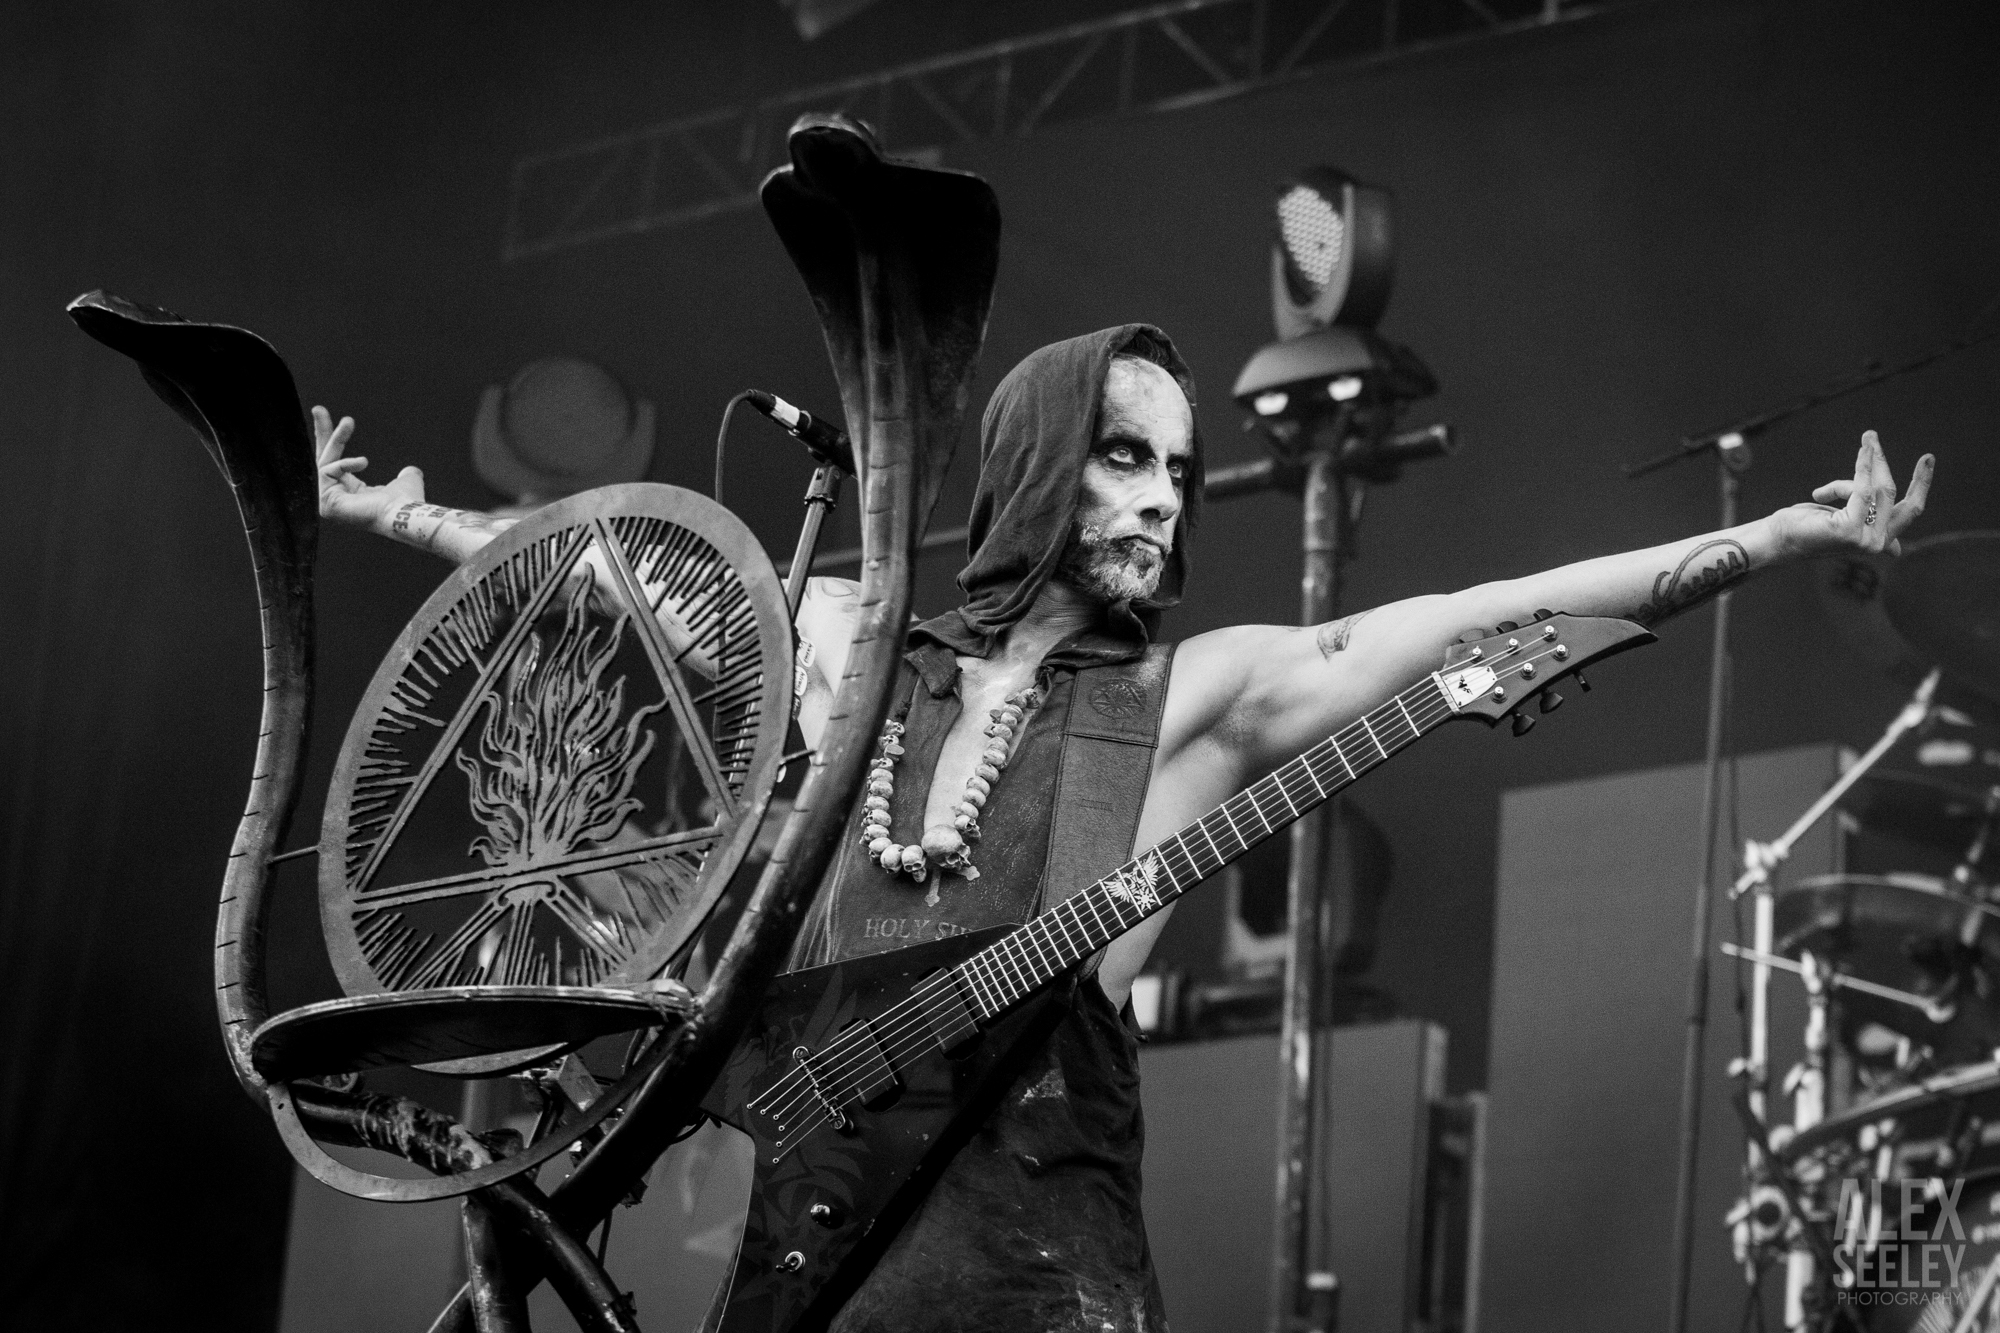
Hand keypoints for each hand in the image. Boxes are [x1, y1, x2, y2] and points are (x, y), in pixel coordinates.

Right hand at [314, 405, 425, 531]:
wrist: (403, 512)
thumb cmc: (405, 501)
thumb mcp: (406, 481)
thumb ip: (406, 475)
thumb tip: (410, 471)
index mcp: (350, 492)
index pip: (336, 463)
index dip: (334, 440)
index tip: (337, 421)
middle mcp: (336, 497)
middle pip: (323, 460)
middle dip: (321, 432)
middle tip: (318, 408)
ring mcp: (328, 502)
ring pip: (325, 461)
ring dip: (337, 438)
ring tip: (349, 422)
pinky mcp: (326, 503)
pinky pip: (328, 471)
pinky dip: (345, 463)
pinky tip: (363, 462)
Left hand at [1774, 431, 1933, 558]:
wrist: (1777, 539)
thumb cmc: (1807, 527)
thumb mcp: (1845, 522)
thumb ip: (1871, 531)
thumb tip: (1897, 551)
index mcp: (1880, 542)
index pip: (1909, 511)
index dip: (1921, 485)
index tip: (1927, 460)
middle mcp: (1877, 544)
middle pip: (1894, 495)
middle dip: (1887, 464)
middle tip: (1878, 437)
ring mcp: (1865, 539)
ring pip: (1877, 489)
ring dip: (1871, 459)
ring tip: (1867, 439)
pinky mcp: (1849, 530)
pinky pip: (1861, 488)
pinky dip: (1861, 467)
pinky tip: (1860, 454)